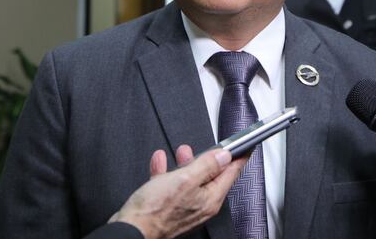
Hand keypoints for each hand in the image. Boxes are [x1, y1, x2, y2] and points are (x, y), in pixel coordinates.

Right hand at [110, 146, 247, 238]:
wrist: (130, 230)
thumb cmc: (155, 211)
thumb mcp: (184, 179)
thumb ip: (206, 166)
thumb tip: (224, 156)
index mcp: (210, 198)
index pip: (231, 173)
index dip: (238, 156)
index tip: (245, 145)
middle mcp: (201, 205)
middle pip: (211, 176)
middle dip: (208, 158)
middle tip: (210, 146)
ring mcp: (185, 207)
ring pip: (191, 179)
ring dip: (186, 163)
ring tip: (182, 150)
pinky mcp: (169, 208)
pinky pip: (172, 186)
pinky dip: (167, 172)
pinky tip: (160, 161)